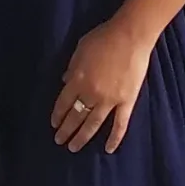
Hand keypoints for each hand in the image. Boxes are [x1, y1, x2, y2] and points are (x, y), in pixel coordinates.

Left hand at [51, 18, 153, 154]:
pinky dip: (114, 138)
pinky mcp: (126, 102)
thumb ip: (72, 67)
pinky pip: (120, 124)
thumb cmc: (103, 37)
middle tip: (59, 141)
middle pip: (76, 116)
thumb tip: (65, 81)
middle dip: (66, 130)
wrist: (130, 36)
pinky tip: (108, 149)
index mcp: (78, 79)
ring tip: (74, 148)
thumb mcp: (80, 48)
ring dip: (82, 137)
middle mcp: (91, 93)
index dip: (58, 114)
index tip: (54, 124)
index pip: (64, 102)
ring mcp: (110, 100)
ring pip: (93, 124)